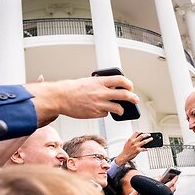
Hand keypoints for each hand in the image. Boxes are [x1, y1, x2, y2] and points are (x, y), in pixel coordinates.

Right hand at [24, 75, 138, 126]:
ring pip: (118, 108)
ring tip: (121, 110)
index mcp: (100, 82)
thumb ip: (101, 84)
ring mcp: (99, 104)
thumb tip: (113, 88)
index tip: (130, 86)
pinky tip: (101, 110)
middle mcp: (101, 92)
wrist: (60, 97)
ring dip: (122, 110)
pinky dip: (106, 113)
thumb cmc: (72, 89)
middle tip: (135, 100)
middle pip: (124, 95)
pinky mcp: (95, 113)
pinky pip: (106, 114)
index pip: (121, 80)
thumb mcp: (89, 81)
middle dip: (133, 98)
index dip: (128, 84)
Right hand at [114, 131, 151, 165]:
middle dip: (146, 135)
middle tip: (149, 135)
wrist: (124, 156)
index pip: (136, 133)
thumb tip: (136, 137)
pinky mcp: (138, 150)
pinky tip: (148, 148)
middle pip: (142, 136)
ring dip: (149, 140)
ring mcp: (136, 146)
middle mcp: (134, 142)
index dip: (140, 132)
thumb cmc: (126, 150)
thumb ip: (132, 139)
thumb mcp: (127, 142)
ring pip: (144, 141)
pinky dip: (146, 148)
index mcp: (131, 139)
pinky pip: (144, 148)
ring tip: (151, 139)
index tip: (143, 132)